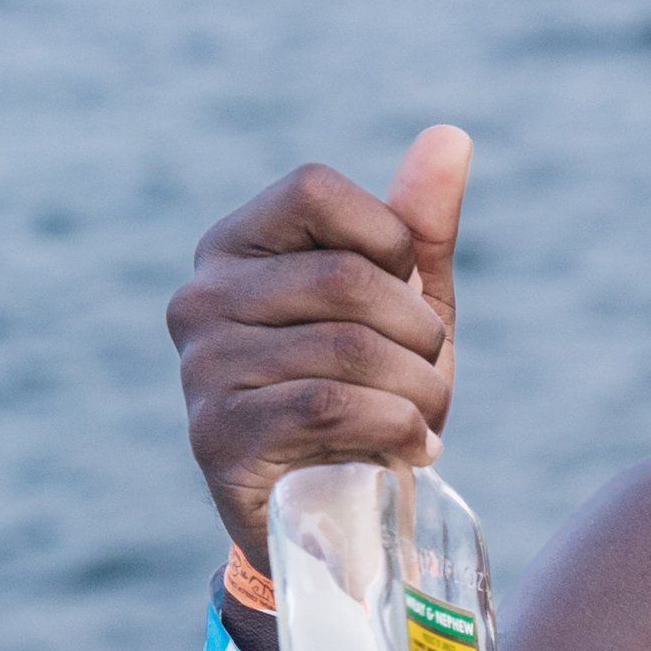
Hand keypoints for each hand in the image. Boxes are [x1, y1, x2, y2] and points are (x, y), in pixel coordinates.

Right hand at [166, 124, 471, 557]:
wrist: (337, 515)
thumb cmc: (370, 394)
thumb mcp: (406, 307)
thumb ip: (420, 227)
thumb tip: (451, 135)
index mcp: (235, 246)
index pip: (315, 189)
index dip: (387, 239)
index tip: (406, 291)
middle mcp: (200, 296)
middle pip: (343, 275)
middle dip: (418, 333)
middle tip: (433, 376)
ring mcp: (200, 367)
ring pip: (346, 348)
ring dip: (418, 391)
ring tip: (425, 418)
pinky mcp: (216, 437)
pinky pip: (328, 406)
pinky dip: (396, 428)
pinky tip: (413, 448)